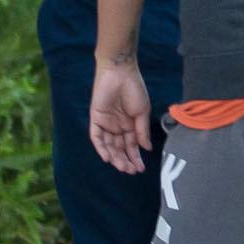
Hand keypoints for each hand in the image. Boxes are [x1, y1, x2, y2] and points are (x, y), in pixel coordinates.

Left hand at [89, 60, 152, 174]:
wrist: (120, 72)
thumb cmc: (134, 89)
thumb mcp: (142, 112)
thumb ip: (142, 131)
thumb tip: (146, 148)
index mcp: (130, 124)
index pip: (131, 145)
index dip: (135, 157)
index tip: (140, 168)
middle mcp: (117, 126)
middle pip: (119, 148)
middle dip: (125, 160)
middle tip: (131, 171)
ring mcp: (106, 123)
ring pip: (108, 145)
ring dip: (115, 157)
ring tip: (122, 167)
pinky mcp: (96, 118)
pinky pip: (97, 137)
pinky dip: (101, 148)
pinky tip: (107, 158)